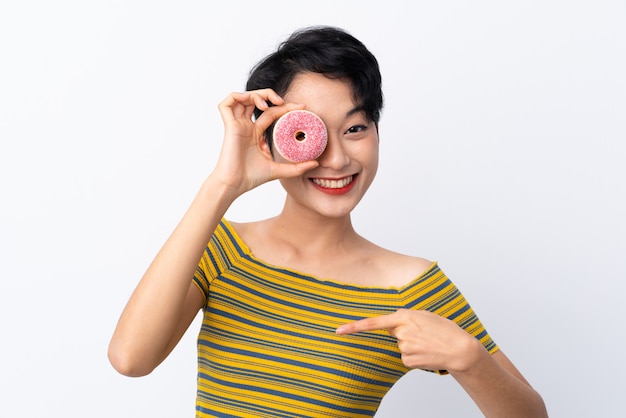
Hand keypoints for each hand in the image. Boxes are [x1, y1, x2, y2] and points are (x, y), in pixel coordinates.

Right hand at [212, 89, 318, 196]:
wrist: (235, 184)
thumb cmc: (251, 178)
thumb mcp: (279, 170)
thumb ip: (296, 167)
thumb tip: (315, 163)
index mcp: (256, 133)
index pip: (271, 112)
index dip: (285, 107)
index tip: (301, 107)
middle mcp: (246, 126)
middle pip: (257, 101)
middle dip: (270, 95)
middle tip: (283, 101)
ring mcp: (237, 125)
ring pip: (243, 98)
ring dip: (256, 94)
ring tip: (268, 103)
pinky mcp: (229, 126)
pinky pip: (226, 104)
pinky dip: (237, 96)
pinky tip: (250, 101)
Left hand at [336, 308, 486, 372]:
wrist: (460, 349)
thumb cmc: (445, 330)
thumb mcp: (426, 315)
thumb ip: (407, 317)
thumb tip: (394, 325)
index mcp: (405, 316)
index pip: (374, 322)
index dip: (355, 327)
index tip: (339, 330)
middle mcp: (401, 331)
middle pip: (393, 332)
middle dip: (404, 332)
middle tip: (423, 333)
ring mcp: (404, 347)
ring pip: (400, 345)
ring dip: (411, 344)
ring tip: (428, 342)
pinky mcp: (407, 360)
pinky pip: (405, 356)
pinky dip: (414, 355)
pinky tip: (427, 352)